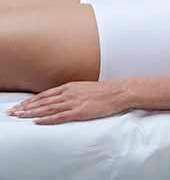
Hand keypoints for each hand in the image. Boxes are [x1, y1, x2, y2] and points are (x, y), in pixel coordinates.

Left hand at [6, 80, 130, 124]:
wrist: (119, 91)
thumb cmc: (104, 91)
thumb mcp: (85, 88)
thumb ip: (72, 92)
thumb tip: (62, 98)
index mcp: (70, 86)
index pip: (45, 95)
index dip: (30, 100)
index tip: (19, 105)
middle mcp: (69, 93)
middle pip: (42, 101)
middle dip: (25, 107)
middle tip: (12, 112)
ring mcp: (74, 102)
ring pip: (47, 108)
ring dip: (31, 113)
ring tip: (19, 117)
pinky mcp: (80, 111)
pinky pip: (59, 116)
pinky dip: (47, 119)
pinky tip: (37, 122)